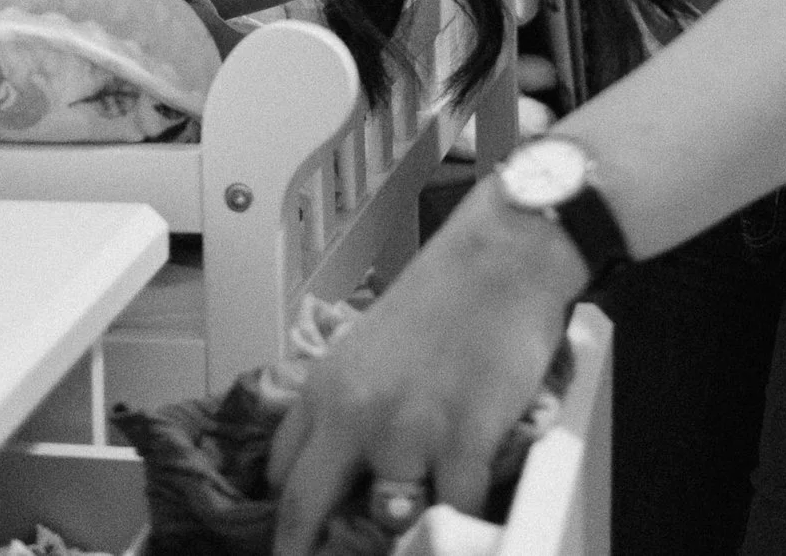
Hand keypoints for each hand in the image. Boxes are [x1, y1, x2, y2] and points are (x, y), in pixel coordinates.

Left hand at [267, 180, 583, 553]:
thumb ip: (353, 402)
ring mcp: (406, 431)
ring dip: (404, 523)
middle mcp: (353, 413)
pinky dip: (465, 515)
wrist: (504, 257)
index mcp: (326, 385)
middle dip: (305, 547)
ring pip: (387, 518)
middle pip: (303, 509)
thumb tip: (353, 457)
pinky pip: (456, 510)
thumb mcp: (370, 343)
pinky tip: (470, 504)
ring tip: (421, 515)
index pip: (282, 469)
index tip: (301, 529)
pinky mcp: (462, 441)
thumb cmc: (448, 290)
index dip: (289, 510)